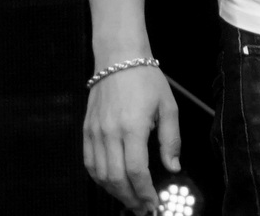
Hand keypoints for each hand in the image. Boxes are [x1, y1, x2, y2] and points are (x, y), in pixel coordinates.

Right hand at [82, 65, 180, 214]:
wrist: (119, 59)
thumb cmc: (147, 80)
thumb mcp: (168, 107)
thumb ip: (171, 139)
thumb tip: (173, 167)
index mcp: (133, 127)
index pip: (136, 171)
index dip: (144, 192)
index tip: (153, 204)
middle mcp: (110, 133)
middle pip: (116, 178)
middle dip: (130, 198)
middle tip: (143, 209)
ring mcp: (95, 133)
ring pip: (100, 175)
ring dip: (114, 192)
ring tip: (130, 200)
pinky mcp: (86, 131)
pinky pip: (89, 163)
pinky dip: (99, 179)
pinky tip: (112, 184)